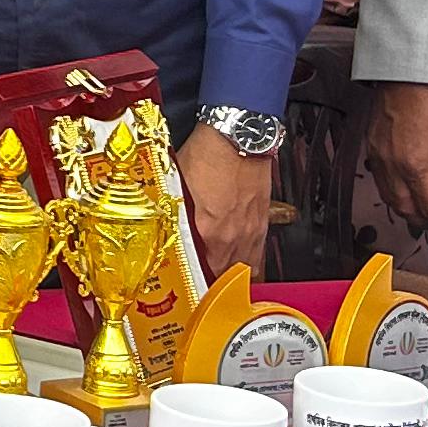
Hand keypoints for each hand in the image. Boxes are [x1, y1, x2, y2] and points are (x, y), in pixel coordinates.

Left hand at [178, 122, 275, 282]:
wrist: (240, 136)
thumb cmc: (210, 153)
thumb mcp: (179, 185)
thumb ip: (177, 212)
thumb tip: (165, 225)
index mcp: (211, 229)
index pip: (206, 271)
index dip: (198, 283)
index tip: (191, 290)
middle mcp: (235, 233)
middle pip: (226, 272)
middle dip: (215, 281)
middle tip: (205, 288)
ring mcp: (252, 227)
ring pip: (246, 264)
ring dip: (234, 273)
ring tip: (224, 281)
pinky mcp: (262, 218)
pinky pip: (258, 249)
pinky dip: (250, 258)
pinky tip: (243, 260)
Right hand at [364, 81, 427, 235]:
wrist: (407, 78)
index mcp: (416, 167)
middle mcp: (392, 168)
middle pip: (406, 209)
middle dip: (425, 222)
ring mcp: (378, 159)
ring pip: (390, 200)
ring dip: (408, 211)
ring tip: (425, 212)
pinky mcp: (371, 150)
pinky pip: (380, 183)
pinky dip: (394, 195)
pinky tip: (406, 192)